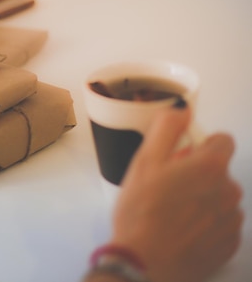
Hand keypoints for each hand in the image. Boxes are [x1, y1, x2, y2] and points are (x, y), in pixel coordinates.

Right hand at [110, 107, 243, 281]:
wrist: (144, 261)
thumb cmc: (141, 213)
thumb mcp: (144, 161)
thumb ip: (165, 129)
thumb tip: (180, 110)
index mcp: (209, 167)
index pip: (222, 140)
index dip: (199, 144)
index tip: (179, 155)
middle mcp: (227, 192)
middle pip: (218, 170)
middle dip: (196, 173)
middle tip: (166, 186)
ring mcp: (230, 220)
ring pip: (220, 197)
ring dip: (201, 198)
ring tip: (171, 210)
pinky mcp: (227, 244)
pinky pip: (221, 224)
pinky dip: (205, 223)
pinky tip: (180, 228)